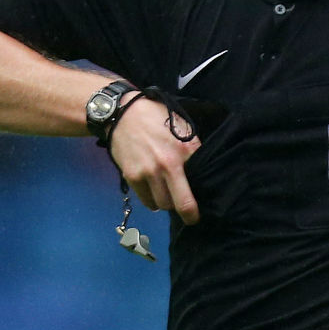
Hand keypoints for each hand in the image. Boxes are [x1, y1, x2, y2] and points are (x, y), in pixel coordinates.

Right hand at [109, 94, 202, 223]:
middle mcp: (167, 165)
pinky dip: (152, 201)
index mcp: (186, 151)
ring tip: (169, 196)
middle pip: (182, 204)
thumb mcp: (183, 129)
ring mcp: (148, 173)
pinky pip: (147, 201)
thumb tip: (200, 173)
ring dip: (168, 204)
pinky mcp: (132, 177)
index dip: (204, 195)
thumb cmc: (157, 118)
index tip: (206, 204)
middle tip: (190, 216)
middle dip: (188, 212)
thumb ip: (192, 151)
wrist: (123, 113)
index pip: (200, 182)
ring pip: (163, 205)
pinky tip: (154, 192)